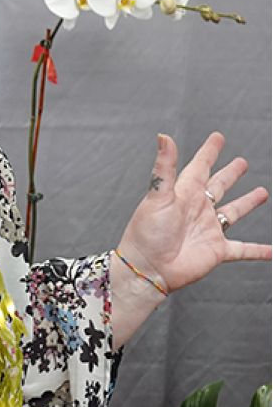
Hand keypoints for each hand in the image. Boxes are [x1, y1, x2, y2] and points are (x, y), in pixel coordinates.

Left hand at [119, 132, 271, 292]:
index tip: (218, 138)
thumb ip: (164, 167)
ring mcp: (209, 229)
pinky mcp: (216, 250)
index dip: (209, 152)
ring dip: (247, 203)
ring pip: (233, 212)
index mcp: (184, 193)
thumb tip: (163, 137)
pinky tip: (272, 251)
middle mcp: (198, 209)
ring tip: (262, 192)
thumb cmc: (146, 234)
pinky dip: (258, 250)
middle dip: (230, 174)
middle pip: (219, 186)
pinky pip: (243, 250)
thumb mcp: (157, 197)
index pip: (200, 167)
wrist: (148, 269)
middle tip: (242, 163)